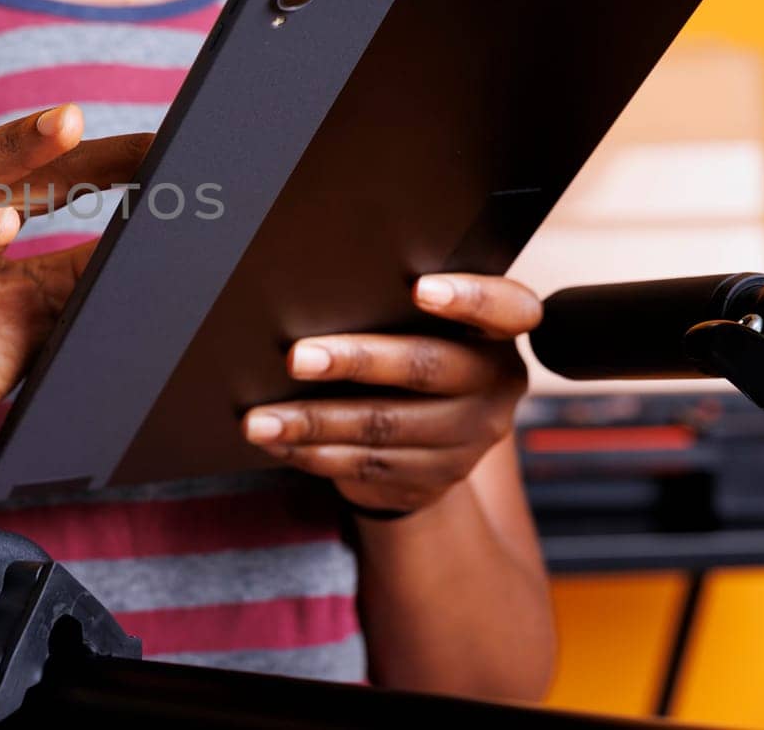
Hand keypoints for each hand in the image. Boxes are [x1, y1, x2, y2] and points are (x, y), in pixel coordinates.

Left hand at [242, 274, 539, 515]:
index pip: (505, 307)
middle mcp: (494, 386)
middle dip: (355, 361)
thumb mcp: (421, 328)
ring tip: (258, 419)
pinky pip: (365, 465)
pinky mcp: (433, 478)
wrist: (431, 444)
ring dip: (312, 422)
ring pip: (383, 425)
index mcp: (497, 334)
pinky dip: (312, 453)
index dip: (470, 297)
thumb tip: (311, 286)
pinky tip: (275, 441)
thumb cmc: (411, 355)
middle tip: (296, 357)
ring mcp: (467, 439)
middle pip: (426, 367)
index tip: (420, 288)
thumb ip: (394, 307)